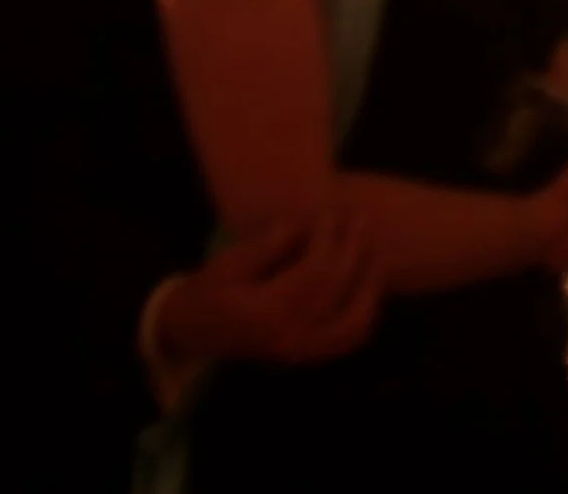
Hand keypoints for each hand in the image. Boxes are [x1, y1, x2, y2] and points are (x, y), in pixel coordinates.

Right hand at [156, 210, 379, 368]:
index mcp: (268, 312)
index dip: (327, 238)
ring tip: (377, 250)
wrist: (190, 332)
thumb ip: (267, 246)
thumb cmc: (208, 291)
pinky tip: (371, 285)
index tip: (330, 212)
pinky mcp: (306, 355)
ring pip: (354, 318)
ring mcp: (301, 350)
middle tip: (361, 218)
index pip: (314, 270)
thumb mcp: (227, 264)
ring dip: (370, 283)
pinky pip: (348, 339)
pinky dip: (366, 313)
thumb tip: (302, 224)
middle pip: (337, 288)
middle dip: (353, 249)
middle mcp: (290, 336)